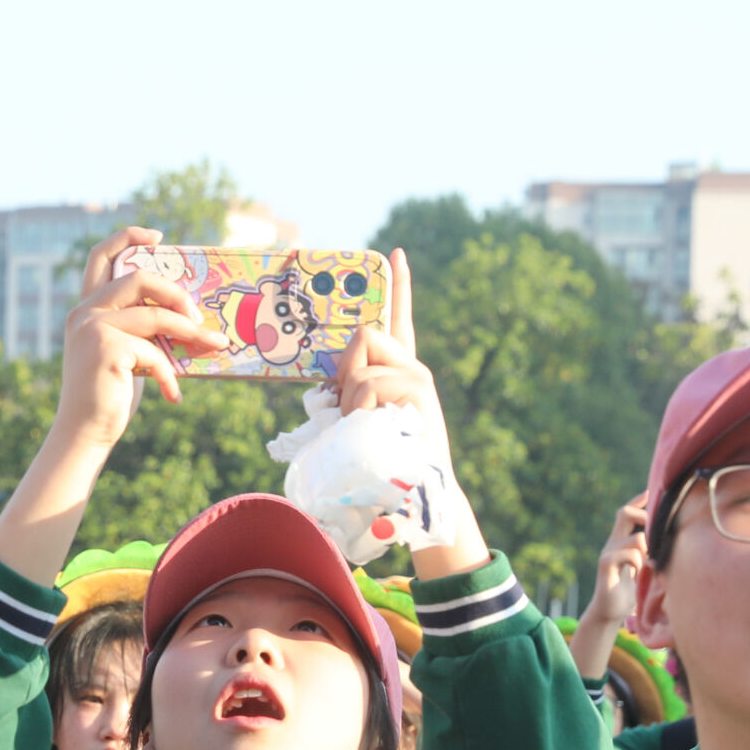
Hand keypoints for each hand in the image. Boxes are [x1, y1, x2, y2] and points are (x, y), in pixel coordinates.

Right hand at [56, 226, 224, 447]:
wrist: (84, 433)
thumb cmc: (109, 395)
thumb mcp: (126, 353)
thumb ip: (141, 329)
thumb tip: (189, 318)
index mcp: (87, 308)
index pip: (101, 256)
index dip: (129, 238)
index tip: (159, 238)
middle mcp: (85, 312)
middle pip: (139, 277)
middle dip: (176, 292)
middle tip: (199, 315)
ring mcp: (93, 329)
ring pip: (155, 316)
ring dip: (191, 332)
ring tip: (216, 346)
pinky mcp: (106, 350)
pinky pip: (154, 354)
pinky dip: (170, 375)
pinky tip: (174, 396)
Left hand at [347, 251, 487, 580]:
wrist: (418, 496)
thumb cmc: (383, 464)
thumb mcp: (361, 423)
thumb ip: (350, 398)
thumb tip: (330, 392)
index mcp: (399, 371)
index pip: (398, 320)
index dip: (397, 286)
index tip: (395, 254)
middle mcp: (412, 367)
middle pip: (362, 337)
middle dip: (344, 371)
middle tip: (349, 409)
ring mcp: (418, 378)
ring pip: (360, 369)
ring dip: (349, 402)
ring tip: (365, 430)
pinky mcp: (419, 392)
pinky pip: (371, 386)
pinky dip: (360, 410)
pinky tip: (374, 429)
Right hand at [568, 500, 648, 682]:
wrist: (608, 613)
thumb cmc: (629, 593)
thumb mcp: (643, 569)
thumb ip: (650, 555)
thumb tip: (673, 543)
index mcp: (620, 541)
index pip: (627, 513)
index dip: (638, 501)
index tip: (650, 492)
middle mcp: (612, 543)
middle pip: (624, 513)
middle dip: (644, 516)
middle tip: (655, 534)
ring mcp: (608, 553)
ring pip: (635, 538)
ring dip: (648, 550)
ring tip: (648, 566)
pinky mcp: (605, 565)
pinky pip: (629, 555)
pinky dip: (639, 563)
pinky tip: (639, 576)